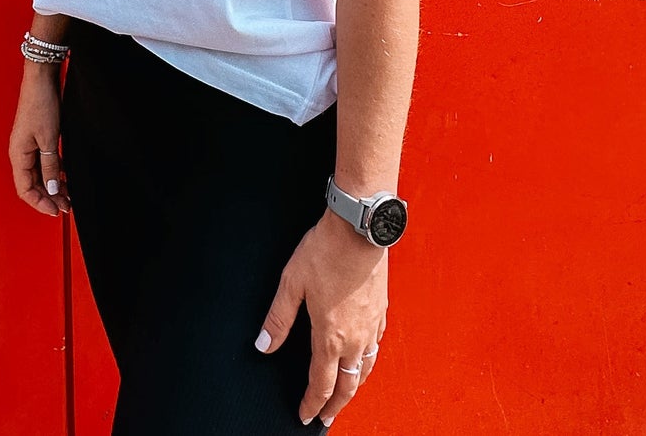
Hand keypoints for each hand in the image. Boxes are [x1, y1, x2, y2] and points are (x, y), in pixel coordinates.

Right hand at [8, 63, 70, 216]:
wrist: (41, 78)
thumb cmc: (41, 104)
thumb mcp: (49, 140)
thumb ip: (49, 167)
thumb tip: (51, 191)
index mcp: (18, 154)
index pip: (25, 189)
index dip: (40, 203)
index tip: (55, 211)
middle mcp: (21, 152)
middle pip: (32, 184)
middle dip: (48, 197)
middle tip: (66, 206)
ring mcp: (28, 144)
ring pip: (39, 174)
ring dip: (52, 186)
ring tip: (68, 195)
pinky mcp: (37, 137)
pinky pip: (43, 162)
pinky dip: (54, 172)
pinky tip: (65, 177)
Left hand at [256, 210, 386, 424]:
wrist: (360, 229)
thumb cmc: (326, 251)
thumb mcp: (291, 283)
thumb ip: (278, 318)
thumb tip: (263, 345)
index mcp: (330, 335)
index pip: (321, 383)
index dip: (312, 403)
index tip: (305, 416)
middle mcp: (355, 338)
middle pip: (347, 386)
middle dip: (335, 406)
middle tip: (326, 418)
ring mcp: (372, 325)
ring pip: (366, 370)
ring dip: (354, 388)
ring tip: (345, 395)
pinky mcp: (381, 311)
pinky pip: (377, 347)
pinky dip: (369, 362)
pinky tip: (365, 357)